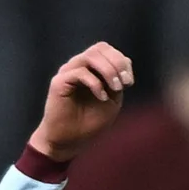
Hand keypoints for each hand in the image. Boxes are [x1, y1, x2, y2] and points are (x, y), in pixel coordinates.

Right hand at [29, 41, 134, 164]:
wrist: (69, 141)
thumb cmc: (90, 122)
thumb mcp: (112, 100)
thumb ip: (117, 82)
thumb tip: (124, 64)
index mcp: (90, 69)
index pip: (106, 50)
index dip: (122, 61)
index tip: (129, 82)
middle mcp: (78, 66)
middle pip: (100, 48)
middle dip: (117, 63)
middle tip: (124, 83)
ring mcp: (68, 72)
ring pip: (90, 56)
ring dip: (108, 71)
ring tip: (115, 89)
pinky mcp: (59, 82)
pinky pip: (80, 72)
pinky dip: (95, 84)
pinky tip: (102, 98)